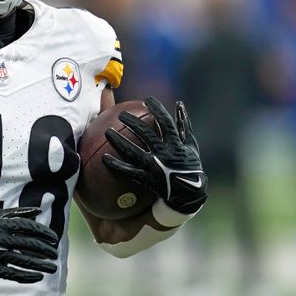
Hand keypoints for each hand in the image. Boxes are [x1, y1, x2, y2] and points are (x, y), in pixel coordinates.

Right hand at [0, 207, 58, 283]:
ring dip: (41, 265)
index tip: (54, 239)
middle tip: (55, 254)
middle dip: (46, 250)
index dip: (45, 233)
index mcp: (3, 225)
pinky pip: (13, 274)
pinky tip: (38, 276)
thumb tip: (38, 211)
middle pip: (30, 245)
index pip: (30, 228)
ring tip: (53, 267)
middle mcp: (2, 240)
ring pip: (25, 261)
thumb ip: (18, 212)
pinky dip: (27, 276)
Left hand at [103, 97, 206, 214]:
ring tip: (107, 132)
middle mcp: (165, 154)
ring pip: (134, 152)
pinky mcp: (148, 179)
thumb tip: (179, 104)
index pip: (166, 123)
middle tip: (121, 114)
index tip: (147, 101)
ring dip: (120, 141)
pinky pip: (129, 172)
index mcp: (176, 145)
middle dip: (133, 123)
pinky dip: (117, 165)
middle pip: (146, 135)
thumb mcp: (191, 145)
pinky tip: (104, 158)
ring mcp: (155, 167)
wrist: (189, 194)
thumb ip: (184, 125)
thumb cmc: (189, 166)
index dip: (157, 110)